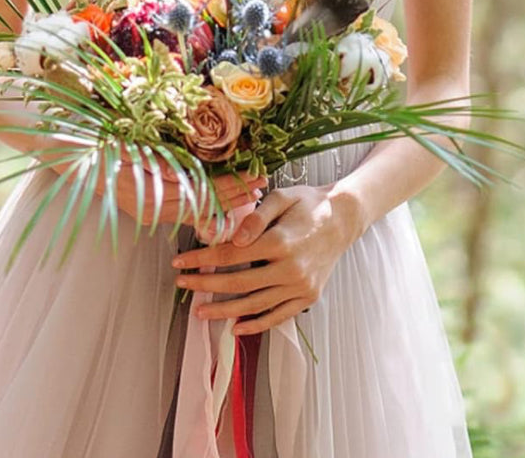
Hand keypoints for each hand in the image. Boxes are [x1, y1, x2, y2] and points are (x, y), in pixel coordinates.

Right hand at [91, 147, 266, 230]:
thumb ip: (151, 164)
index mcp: (148, 194)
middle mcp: (153, 208)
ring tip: (250, 191)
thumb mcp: (124, 152)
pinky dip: (205, 202)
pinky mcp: (148, 208)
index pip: (200, 192)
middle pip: (202, 202)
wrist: (74, 164)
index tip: (253, 177)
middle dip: (233, 193)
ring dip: (224, 198)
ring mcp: (151, 210)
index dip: (228, 186)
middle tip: (261, 183)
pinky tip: (221, 198)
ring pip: (196, 207)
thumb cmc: (98, 152)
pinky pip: (183, 208)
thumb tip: (178, 172)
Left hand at [170, 184, 359, 334]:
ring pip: (255, 305)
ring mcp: (300, 287)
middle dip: (206, 285)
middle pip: (239, 284)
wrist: (344, 218)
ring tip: (200, 311)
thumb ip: (256, 216)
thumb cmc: (309, 203)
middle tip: (182, 285)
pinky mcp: (308, 297)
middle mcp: (291, 269)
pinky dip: (256, 325)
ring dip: (224, 311)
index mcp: (281, 242)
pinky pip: (278, 317)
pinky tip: (235, 327)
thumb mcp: (282, 197)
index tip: (181, 261)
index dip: (203, 259)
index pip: (232, 256)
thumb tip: (233, 239)